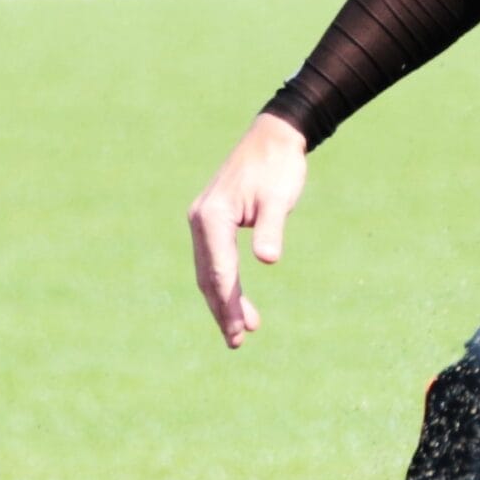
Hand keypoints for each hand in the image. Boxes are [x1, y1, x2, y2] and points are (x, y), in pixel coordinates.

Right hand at [187, 112, 308, 347]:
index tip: (241, 329)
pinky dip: (223, 283)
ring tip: (241, 332)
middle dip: (223, 310)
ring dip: (222, 301)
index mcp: (212, 216)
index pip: (219, 269)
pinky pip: (214, 261)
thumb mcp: (278, 198)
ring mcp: (204, 221)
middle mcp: (201, 220)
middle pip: (208, 276)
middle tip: (238, 342)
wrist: (274, 137)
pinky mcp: (213, 222)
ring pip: (208, 271)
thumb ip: (271, 228)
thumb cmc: (278, 166)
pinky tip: (236, 303)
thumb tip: (267, 260)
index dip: (229, 302)